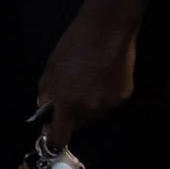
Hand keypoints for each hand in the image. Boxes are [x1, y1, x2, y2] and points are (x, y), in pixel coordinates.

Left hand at [36, 14, 137, 148]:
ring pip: (94, 116)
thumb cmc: (74, 44)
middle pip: (78, 125)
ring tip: (84, 84)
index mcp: (68, 102)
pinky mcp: (125, 97)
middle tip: (66, 97)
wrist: (108, 29)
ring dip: (86, 108)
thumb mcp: (52, 65)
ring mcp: (110, 104)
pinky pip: (108, 105)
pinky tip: (100, 80)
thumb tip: (44, 105)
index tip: (49, 131)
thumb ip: (47, 89)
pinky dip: (102, 98)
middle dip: (70, 117)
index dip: (53, 139)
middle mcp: (90, 109)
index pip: (60, 136)